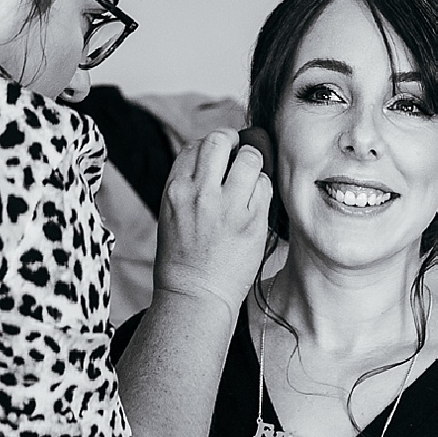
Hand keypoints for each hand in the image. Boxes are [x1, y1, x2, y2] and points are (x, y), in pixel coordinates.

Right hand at [152, 127, 271, 316]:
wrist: (194, 296)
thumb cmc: (183, 258)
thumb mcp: (172, 213)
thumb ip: (190, 184)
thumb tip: (218, 159)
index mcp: (175, 190)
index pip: (195, 146)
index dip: (211, 146)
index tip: (221, 155)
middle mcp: (199, 193)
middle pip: (220, 140)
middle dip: (233, 142)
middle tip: (239, 154)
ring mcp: (227, 207)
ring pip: (250, 158)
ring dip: (253, 165)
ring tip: (250, 180)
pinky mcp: (252, 222)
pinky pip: (265, 186)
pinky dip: (263, 189)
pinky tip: (255, 203)